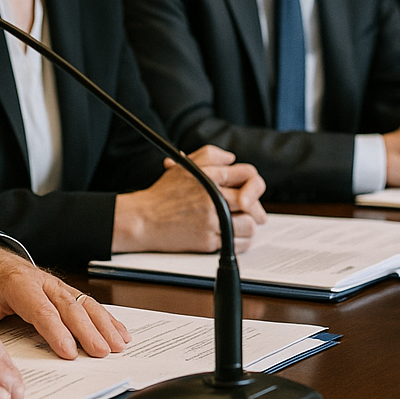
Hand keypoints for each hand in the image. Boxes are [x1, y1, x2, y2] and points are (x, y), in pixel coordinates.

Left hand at [0, 242, 130, 360]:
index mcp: (16, 283)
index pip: (40, 309)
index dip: (56, 331)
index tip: (69, 353)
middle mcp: (41, 281)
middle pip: (68, 306)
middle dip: (88, 330)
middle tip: (102, 352)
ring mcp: (55, 284)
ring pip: (83, 302)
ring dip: (103, 323)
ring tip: (118, 344)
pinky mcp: (63, 290)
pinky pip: (87, 302)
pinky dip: (106, 317)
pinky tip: (120, 331)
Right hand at [111, 144, 265, 252]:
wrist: (143, 219)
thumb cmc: (163, 194)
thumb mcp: (184, 165)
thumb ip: (211, 155)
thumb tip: (232, 159)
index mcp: (209, 175)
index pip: (248, 175)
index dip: (253, 183)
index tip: (250, 190)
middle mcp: (212, 197)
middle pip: (252, 201)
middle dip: (255, 207)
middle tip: (253, 211)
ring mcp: (210, 220)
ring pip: (249, 224)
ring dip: (248, 225)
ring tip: (240, 224)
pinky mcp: (208, 241)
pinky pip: (238, 243)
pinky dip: (239, 241)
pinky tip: (232, 235)